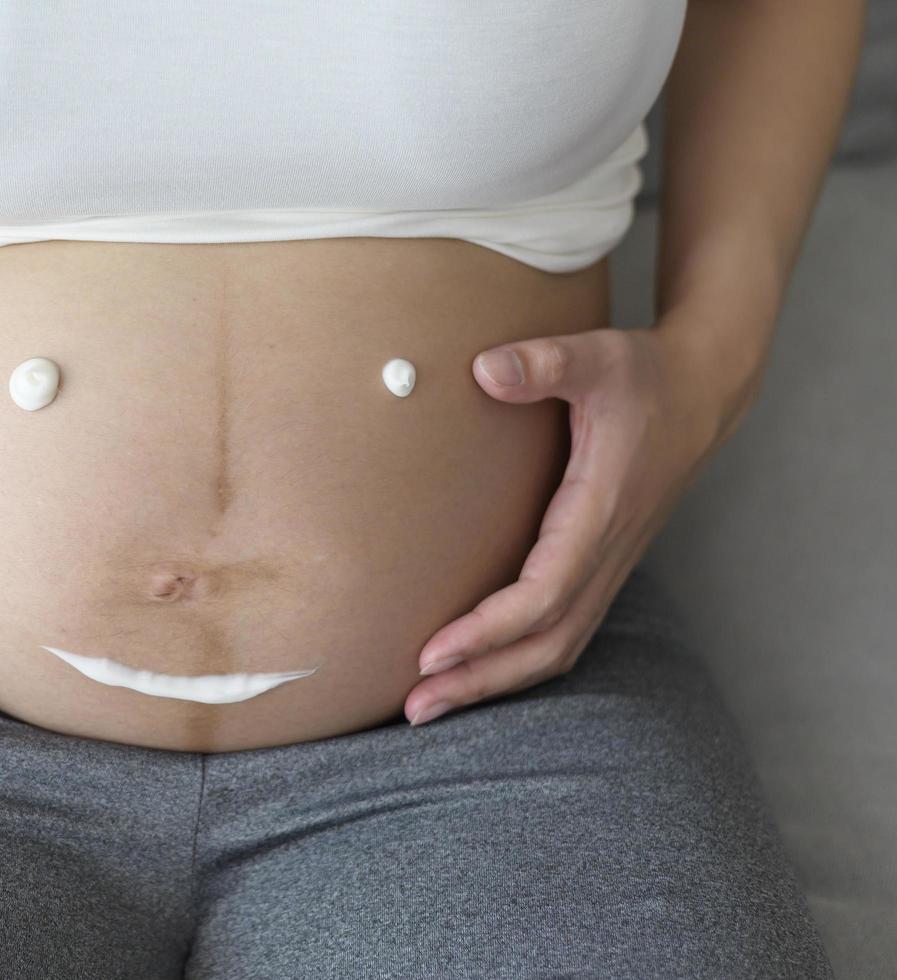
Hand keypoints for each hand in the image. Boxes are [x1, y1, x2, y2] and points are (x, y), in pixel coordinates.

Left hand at [404, 322, 728, 725]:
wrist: (701, 391)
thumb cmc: (644, 374)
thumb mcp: (597, 355)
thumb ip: (543, 362)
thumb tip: (483, 369)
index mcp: (601, 513)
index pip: (542, 596)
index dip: (486, 631)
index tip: (429, 652)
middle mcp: (607, 554)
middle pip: (545, 644)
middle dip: (479, 680)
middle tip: (414, 706)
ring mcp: (608, 566)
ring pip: (556, 648)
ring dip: (495, 682)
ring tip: (430, 703)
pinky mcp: (601, 566)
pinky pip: (561, 633)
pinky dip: (517, 663)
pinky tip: (473, 674)